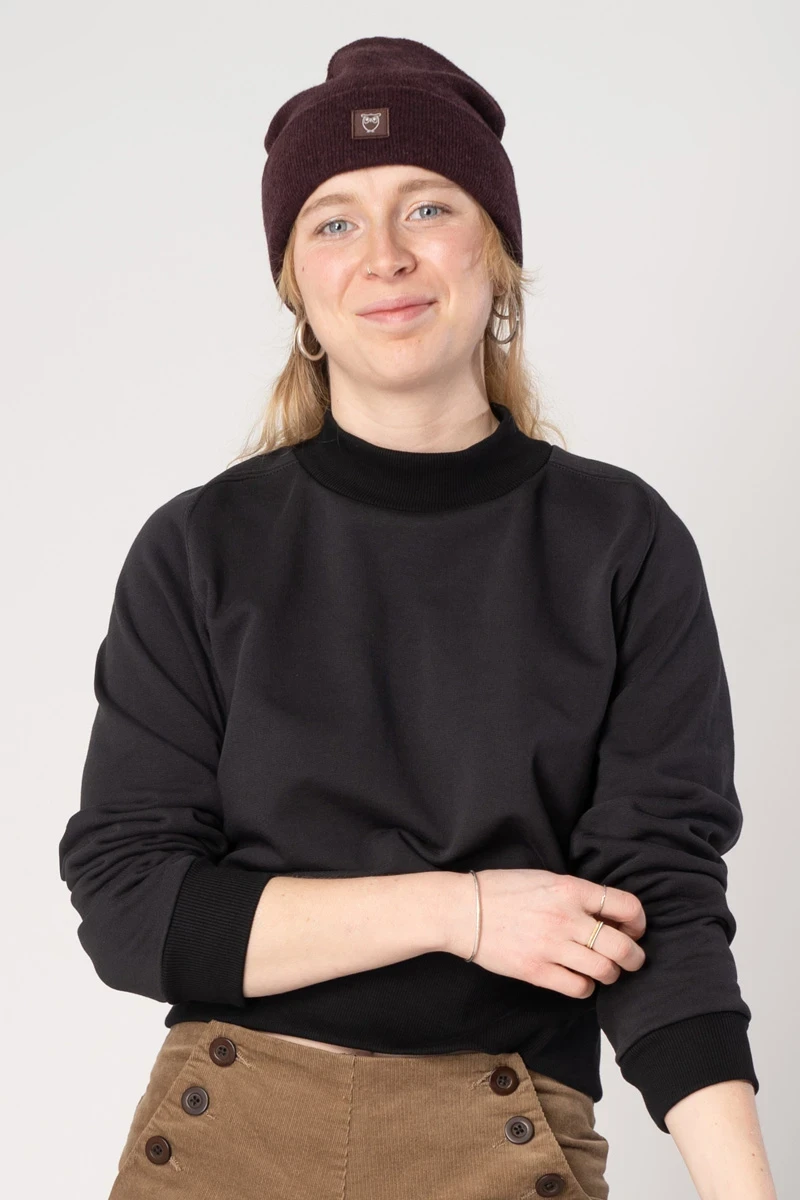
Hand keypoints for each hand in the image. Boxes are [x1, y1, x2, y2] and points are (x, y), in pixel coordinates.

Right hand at [446, 869, 645, 997]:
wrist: (463, 910)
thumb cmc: (501, 890)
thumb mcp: (544, 878)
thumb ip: (575, 893)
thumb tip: (605, 910)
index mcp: (569, 889)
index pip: (625, 905)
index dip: (638, 921)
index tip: (634, 928)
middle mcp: (566, 917)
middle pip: (622, 946)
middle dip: (634, 956)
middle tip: (630, 958)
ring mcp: (552, 946)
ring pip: (606, 971)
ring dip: (611, 973)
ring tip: (604, 970)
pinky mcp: (537, 971)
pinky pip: (579, 988)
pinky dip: (586, 987)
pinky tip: (578, 978)